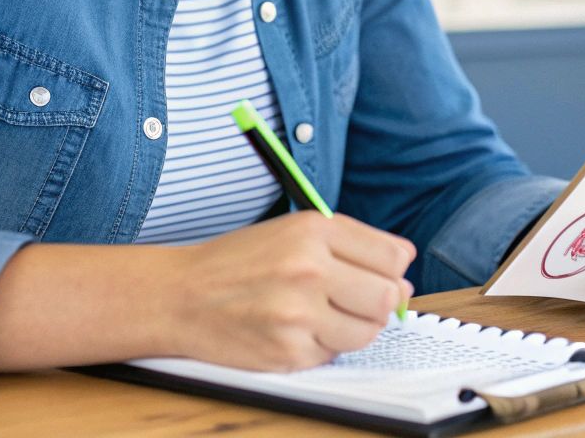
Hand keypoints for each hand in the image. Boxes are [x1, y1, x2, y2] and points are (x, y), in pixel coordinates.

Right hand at [165, 211, 415, 369]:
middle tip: (350, 300)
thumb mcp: (293, 231)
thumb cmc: (240, 262)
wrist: (180, 296)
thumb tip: (405, 283)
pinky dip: (321, 346)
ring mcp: (298, 313)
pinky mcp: (288, 351)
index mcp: (314, 229)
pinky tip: (294, 330)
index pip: (394, 256)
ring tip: (320, 315)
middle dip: (378, 302)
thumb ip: (351, 247)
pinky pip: (333, 354)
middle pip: (388, 296)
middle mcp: (309, 267)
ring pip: (367, 331)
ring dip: (352, 327)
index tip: (380, 276)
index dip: (393, 271)